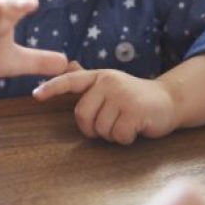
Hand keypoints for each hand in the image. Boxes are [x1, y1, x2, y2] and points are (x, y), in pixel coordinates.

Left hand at [34, 65, 177, 143]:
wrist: (169, 100)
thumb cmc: (134, 96)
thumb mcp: (111, 84)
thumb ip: (89, 80)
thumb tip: (67, 65)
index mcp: (99, 77)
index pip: (71, 81)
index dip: (52, 88)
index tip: (36, 95)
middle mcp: (109, 83)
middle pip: (82, 115)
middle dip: (93, 128)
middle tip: (109, 125)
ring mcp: (122, 96)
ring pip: (101, 128)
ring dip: (111, 135)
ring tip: (125, 123)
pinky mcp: (135, 111)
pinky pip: (118, 136)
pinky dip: (125, 139)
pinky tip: (135, 128)